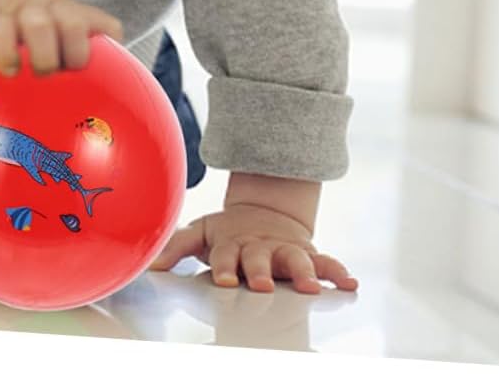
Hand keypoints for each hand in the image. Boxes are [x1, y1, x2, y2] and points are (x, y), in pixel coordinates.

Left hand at [149, 203, 357, 294]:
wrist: (265, 210)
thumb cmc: (229, 232)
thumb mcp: (201, 233)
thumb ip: (176, 246)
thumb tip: (149, 263)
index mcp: (232, 244)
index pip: (225, 256)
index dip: (223, 266)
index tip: (222, 279)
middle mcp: (260, 248)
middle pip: (259, 259)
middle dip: (259, 271)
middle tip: (261, 284)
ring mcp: (285, 250)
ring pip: (296, 260)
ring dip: (303, 273)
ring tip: (311, 287)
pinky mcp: (308, 253)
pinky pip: (326, 262)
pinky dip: (338, 272)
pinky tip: (349, 284)